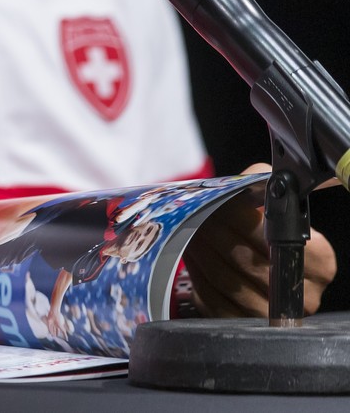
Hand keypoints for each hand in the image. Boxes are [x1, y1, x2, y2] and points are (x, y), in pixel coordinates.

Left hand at [182, 164, 337, 317]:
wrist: (258, 261)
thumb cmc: (264, 229)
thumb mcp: (270, 202)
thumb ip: (259, 185)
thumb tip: (240, 182)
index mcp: (319, 263)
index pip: (278, 240)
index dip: (244, 221)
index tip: (219, 205)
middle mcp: (303, 295)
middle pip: (250, 262)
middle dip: (216, 235)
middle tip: (194, 216)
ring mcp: (275, 316)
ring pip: (229, 283)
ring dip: (202, 254)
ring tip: (187, 232)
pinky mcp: (245, 326)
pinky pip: (215, 302)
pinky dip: (198, 276)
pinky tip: (190, 257)